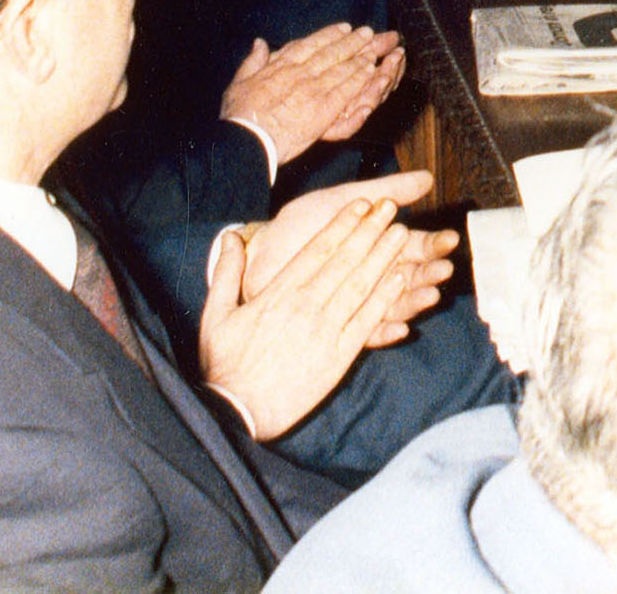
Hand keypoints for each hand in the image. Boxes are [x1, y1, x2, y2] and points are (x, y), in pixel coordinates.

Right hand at [199, 177, 454, 439]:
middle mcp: (305, 306)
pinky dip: (384, 300)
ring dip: (383, 257)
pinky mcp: (338, 358)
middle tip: (389, 207)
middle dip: (369, 230)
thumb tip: (230, 238)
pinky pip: (366, 323)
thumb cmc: (224, 365)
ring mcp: (324, 332)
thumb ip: (226, 273)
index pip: (317, 250)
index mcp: (278, 293)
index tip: (360, 204)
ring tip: (401, 233)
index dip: (342, 224)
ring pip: (359, 286)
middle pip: (344, 261)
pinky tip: (401, 281)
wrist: (236, 412)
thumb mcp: (215, 315)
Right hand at [219, 23, 403, 165]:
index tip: (344, 27)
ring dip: (359, 58)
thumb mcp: (239, 82)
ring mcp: (313, 90)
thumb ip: (253, 60)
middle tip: (367, 33)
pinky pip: (345, 91)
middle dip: (351, 42)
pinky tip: (370, 73)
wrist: (247, 139)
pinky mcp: (323, 110)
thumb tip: (260, 42)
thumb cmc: (239, 114)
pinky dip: (359, 79)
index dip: (329, 34)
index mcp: (281, 66)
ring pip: (341, 69)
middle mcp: (300, 73)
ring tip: (373, 49)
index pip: (310, 44)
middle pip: (331, 53)